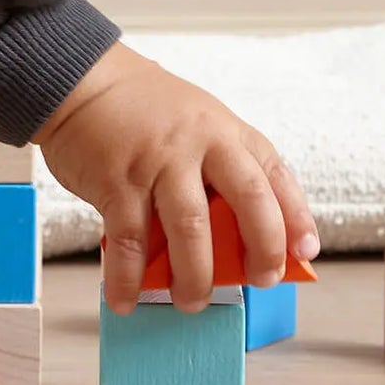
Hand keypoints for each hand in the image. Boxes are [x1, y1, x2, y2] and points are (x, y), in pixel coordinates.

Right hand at [32, 41, 318, 314]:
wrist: (80, 82)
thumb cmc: (139, 108)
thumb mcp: (195, 123)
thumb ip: (216, 168)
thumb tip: (231, 236)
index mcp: (225, 132)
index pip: (275, 177)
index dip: (296, 218)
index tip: (304, 253)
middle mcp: (199, 145)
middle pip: (247, 202)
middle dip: (261, 250)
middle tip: (259, 282)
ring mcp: (158, 163)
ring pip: (190, 230)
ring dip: (195, 276)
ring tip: (191, 302)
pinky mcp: (117, 181)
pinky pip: (129, 240)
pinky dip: (128, 277)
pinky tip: (126, 297)